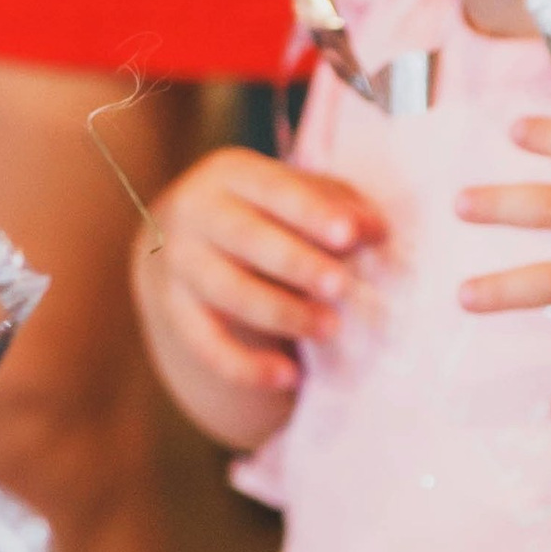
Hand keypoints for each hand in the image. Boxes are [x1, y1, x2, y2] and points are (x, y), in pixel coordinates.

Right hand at [138, 144, 385, 402]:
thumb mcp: (294, 194)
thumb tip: (376, 232)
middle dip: (296, 263)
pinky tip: (289, 377)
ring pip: (229, 292)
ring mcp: (180, 264)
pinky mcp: (174, 311)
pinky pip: (208, 345)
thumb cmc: (262, 213)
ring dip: (282, 312)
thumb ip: (339, 206)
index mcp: (230, 174)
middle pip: (246, 238)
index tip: (351, 236)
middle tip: (339, 286)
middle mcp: (196, 213)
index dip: (313, 212)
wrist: (182, 241)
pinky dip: (247, 366)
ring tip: (330, 328)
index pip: (275, 189)